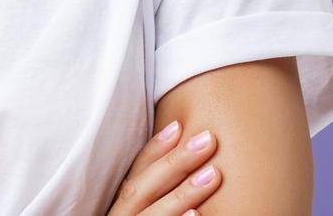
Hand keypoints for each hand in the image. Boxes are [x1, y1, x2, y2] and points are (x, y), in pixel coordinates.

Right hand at [105, 119, 224, 215]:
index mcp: (119, 207)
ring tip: (213, 174)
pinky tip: (197, 214)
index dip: (153, 149)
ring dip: (182, 193)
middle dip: (173, 163)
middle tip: (208, 140)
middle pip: (140, 188)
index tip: (178, 125)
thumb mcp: (141, 208)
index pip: (133, 173)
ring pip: (150, 215)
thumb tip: (185, 158)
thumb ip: (154, 191)